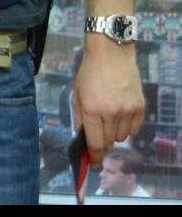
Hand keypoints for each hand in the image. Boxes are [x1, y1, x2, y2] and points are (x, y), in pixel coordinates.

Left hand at [72, 33, 144, 164]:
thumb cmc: (90, 73)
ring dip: (113, 133)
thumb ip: (79, 117)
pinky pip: (134, 129)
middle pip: (108, 142)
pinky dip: (127, 128)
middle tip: (98, 136)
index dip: (94, 156)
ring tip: (108, 118)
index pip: (95, 143)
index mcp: (92, 110)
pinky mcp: (140, 107)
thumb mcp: (77, 93)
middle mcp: (111, 113)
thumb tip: (82, 136)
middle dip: (102, 144)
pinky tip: (120, 116)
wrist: (111, 54)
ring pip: (121, 137)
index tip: (93, 162)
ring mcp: (127, 111)